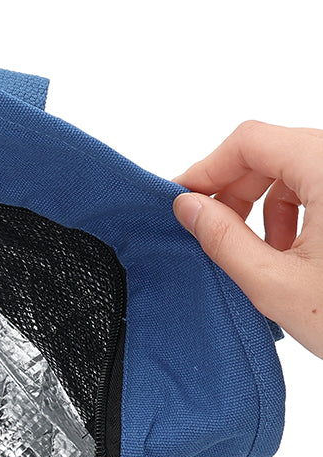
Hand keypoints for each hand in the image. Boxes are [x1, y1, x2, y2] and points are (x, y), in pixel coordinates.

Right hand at [172, 120, 322, 358]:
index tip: (179, 200)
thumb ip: (223, 239)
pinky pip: (318, 188)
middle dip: (232, 193)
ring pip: (293, 171)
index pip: (249, 142)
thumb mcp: (275, 284)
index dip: (206, 169)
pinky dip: (293, 215)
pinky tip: (288, 253)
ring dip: (263, 207)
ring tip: (258, 254)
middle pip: (270, 153)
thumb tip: (188, 209)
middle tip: (207, 233)